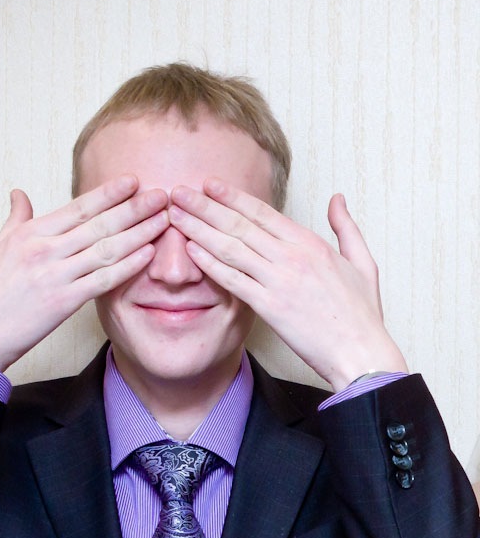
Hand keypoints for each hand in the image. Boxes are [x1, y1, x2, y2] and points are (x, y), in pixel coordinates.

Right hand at [0, 179, 168, 371]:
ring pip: (106, 248)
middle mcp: (44, 249)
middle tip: (162, 194)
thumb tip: (19, 193)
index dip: (109, 193)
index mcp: (29, 233)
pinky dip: (129, 265)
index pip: (78, 207)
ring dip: (139, 232)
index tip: (133, 181)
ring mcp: (54, 275)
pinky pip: (103, 279)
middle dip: (134, 207)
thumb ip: (16, 219)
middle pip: (99, 223)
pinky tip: (148, 254)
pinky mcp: (63, 302)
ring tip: (164, 220)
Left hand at [168, 181, 407, 391]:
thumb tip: (337, 199)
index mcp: (311, 243)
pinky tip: (190, 251)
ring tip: (175, 216)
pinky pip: (233, 281)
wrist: (361, 353)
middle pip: (240, 224)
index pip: (263, 212)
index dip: (233, 197)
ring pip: (231, 248)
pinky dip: (210, 264)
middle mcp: (292, 257)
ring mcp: (279, 281)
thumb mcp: (362, 262)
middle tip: (178, 192)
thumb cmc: (362, 313)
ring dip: (199, 229)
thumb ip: (345, 227)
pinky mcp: (270, 307)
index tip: (209, 185)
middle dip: (205, 206)